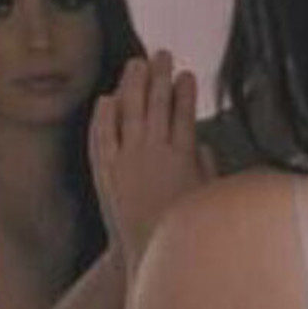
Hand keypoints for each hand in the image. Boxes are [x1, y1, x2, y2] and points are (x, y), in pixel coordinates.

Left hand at [90, 50, 216, 265]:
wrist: (147, 254)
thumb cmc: (181, 231)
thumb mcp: (204, 199)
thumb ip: (205, 168)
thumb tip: (202, 144)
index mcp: (183, 157)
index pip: (184, 113)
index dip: (185, 91)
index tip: (187, 74)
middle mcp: (154, 152)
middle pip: (157, 103)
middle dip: (160, 75)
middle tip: (161, 54)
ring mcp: (127, 159)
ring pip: (129, 111)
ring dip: (133, 84)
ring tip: (136, 64)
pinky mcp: (105, 171)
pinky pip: (102, 135)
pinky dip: (104, 115)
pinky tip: (106, 99)